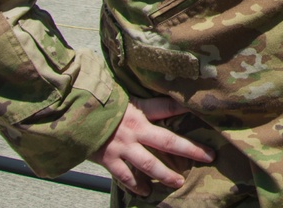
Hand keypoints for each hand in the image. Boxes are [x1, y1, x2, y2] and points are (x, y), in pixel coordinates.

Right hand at [89, 96, 214, 196]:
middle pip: (169, 141)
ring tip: (179, 182)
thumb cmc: (98, 102)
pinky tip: (145, 192)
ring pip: (150, 164)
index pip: (168, 106)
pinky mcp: (109, 159)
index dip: (185, 107)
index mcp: (139, 110)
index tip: (206, 112)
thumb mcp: (121, 94)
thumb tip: (156, 90)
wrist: (72, 113)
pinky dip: (135, 185)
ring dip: (166, 174)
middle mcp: (135, 130)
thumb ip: (140, 98)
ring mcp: (122, 146)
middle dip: (191, 149)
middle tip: (210, 156)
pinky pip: (125, 176)